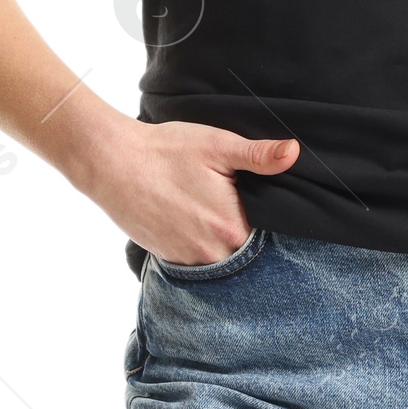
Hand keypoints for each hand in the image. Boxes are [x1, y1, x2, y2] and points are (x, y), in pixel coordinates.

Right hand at [82, 118, 299, 264]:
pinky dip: (203, 249)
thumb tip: (294, 153)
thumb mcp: (218, 145)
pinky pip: (198, 263)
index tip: (269, 207)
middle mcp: (213, 254)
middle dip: (250, 235)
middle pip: (246, 252)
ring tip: (217, 216)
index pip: (270, 237)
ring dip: (226, 245)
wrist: (113, 163)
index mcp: (232, 228)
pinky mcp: (168, 259)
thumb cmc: (166, 150)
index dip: (273, 223)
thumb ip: (259, 155)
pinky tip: (197, 224)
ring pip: (222, 260)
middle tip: (241, 208)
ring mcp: (188, 261)